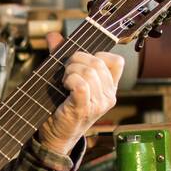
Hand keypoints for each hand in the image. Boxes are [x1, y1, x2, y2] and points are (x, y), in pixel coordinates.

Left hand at [36, 35, 124, 156]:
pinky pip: (82, 85)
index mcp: (109, 88)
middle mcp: (109, 96)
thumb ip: (62, 56)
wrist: (56, 135)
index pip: (116, 61)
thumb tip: (54, 35)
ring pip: (89, 72)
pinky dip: (70, 80)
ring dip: (71, 71)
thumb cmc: (62, 107)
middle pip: (98, 63)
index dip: (96, 55)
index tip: (80, 62)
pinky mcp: (85, 109)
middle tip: (65, 71)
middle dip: (77, 60)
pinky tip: (64, 86)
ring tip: (64, 81)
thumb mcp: (66, 78)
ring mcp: (99, 104)